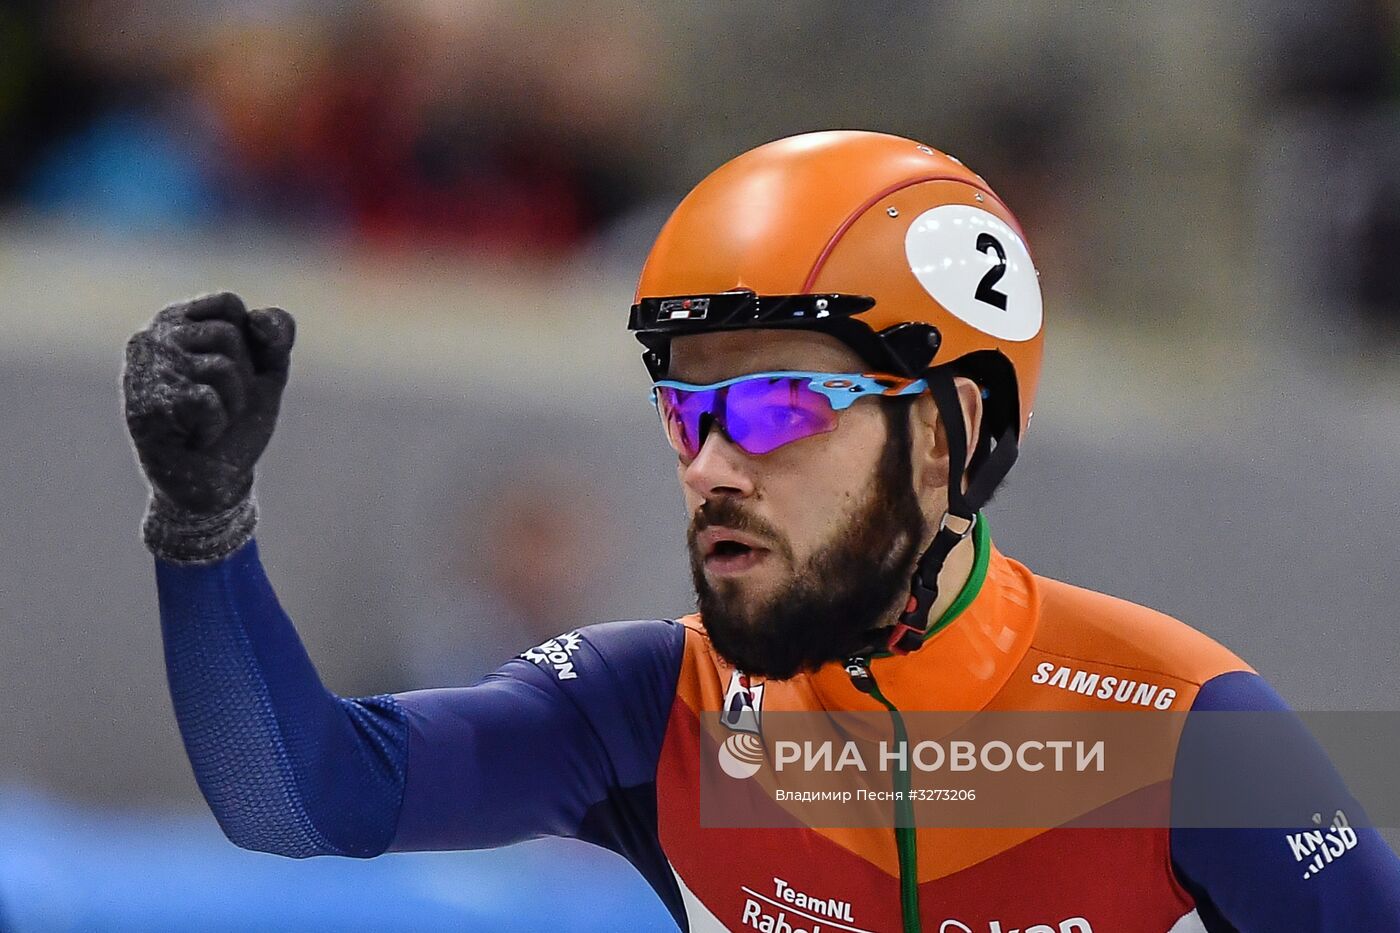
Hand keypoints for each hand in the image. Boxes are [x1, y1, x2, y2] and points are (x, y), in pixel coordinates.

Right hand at [123, 292, 294, 557]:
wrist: (215, 484)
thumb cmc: (236, 422)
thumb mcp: (266, 372)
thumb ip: (275, 336)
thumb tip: (258, 319)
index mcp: (176, 321)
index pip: (230, 304)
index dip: (250, 345)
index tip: (234, 374)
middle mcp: (151, 337)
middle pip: (229, 335)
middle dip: (242, 378)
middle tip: (219, 405)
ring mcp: (144, 371)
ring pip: (221, 367)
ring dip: (232, 404)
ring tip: (208, 421)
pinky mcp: (144, 405)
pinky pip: (208, 399)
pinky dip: (216, 425)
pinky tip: (195, 437)